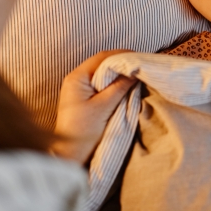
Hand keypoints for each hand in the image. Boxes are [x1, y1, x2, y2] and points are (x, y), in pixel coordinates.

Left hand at [50, 50, 136, 164]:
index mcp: (76, 78)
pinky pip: (100, 85)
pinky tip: (124, 86)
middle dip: (121, 63)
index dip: (121, 55)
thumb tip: (134, 72)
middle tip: (140, 66)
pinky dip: (113, 83)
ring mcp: (78, 89)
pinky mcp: (83, 99)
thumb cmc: (83, 131)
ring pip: (102, 74)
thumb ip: (119, 87)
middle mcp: (75, 79)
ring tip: (136, 75)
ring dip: (118, 74)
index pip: (101, 58)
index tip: (139, 58)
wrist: (69, 155)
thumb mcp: (104, 107)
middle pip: (101, 64)